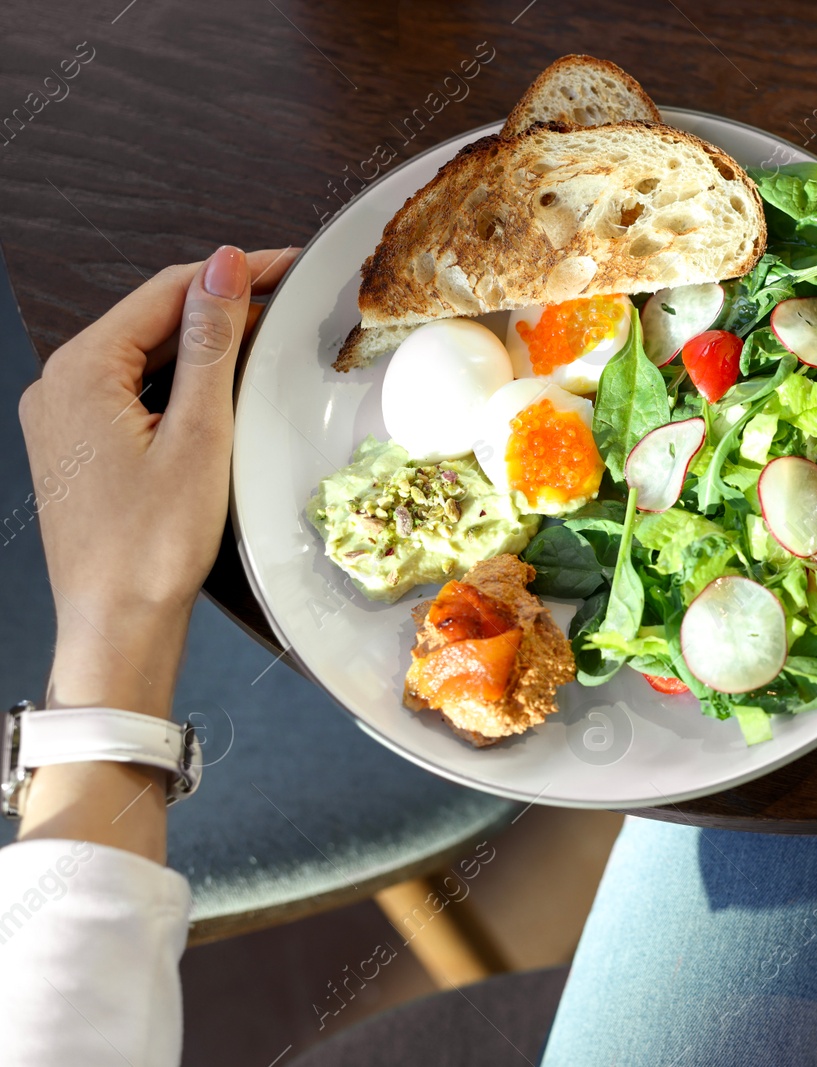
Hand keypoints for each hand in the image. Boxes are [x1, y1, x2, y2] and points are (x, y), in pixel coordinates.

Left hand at [16, 246, 296, 858]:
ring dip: (203, 345)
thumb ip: (210, 344)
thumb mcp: (198, 434)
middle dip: (220, 307)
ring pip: (144, 356)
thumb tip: (225, 268)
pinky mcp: (80, 447)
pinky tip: (222, 391)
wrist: (117, 625)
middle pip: (151, 320)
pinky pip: (134, 392)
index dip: (232, 273)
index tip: (289, 264)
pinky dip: (181, 382)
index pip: (166, 292)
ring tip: (266, 340)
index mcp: (81, 371)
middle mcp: (60, 385)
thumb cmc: (153, 543)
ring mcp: (66, 418)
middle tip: (289, 301)